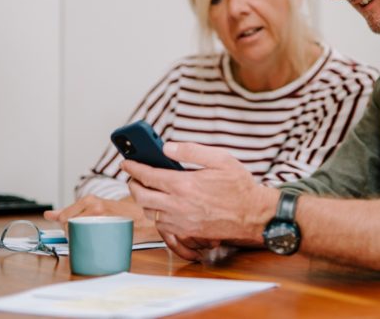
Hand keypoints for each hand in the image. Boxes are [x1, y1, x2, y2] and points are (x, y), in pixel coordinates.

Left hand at [43, 195, 161, 243]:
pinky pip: (90, 239)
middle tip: (84, 235)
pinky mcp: (108, 229)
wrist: (140, 217)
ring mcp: (101, 217)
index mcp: (89, 200)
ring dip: (80, 239)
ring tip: (91, 238)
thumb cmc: (115, 213)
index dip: (65, 226)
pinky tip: (96, 242)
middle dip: (71, 233)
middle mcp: (94, 206)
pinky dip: (90, 243)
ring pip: (78, 232)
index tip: (71, 230)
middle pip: (69, 225)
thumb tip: (48, 215)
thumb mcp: (93, 207)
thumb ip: (70, 210)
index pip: (64, 217)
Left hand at [123, 142, 278, 257]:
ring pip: (149, 212)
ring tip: (146, 189)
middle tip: (133, 175)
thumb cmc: (239, 186)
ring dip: (143, 199)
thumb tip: (167, 147)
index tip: (126, 162)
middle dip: (133, 184)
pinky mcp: (186, 232)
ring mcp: (181, 221)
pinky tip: (161, 205)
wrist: (253, 215)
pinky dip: (155, 214)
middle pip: (142, 196)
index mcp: (184, 185)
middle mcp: (178, 205)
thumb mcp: (220, 158)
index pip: (148, 176)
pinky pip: (161, 225)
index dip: (133, 167)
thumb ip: (190, 151)